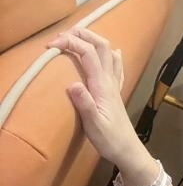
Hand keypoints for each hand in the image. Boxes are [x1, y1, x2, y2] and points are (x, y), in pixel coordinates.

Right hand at [46, 26, 139, 165]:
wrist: (128, 151)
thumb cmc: (110, 141)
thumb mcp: (94, 125)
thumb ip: (84, 104)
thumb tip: (72, 84)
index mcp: (102, 86)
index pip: (87, 53)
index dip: (69, 42)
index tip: (50, 46)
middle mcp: (110, 81)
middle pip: (101, 45)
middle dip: (82, 34)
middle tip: (61, 36)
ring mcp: (115, 86)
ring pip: (109, 52)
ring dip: (94, 40)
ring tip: (78, 38)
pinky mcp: (116, 93)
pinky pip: (116, 67)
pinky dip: (110, 55)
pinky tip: (110, 53)